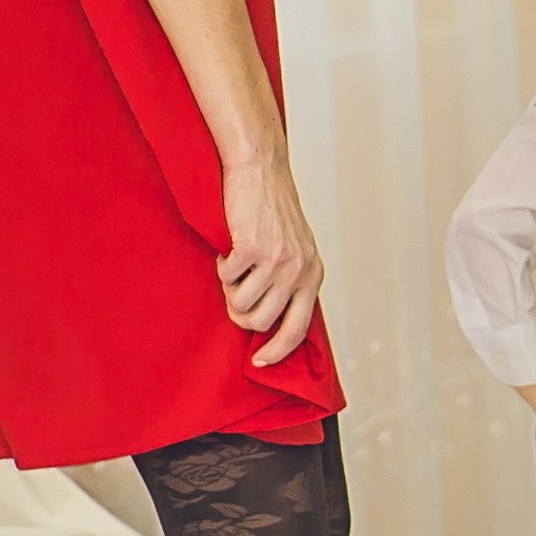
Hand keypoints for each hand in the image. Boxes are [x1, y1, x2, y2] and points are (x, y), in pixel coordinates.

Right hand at [217, 153, 324, 366]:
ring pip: (240, 305)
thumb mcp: (296, 251)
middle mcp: (300, 271)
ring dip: (230, 290)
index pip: (298, 328)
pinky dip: (222, 267)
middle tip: (235, 294)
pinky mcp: (252, 248)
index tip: (260, 363)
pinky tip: (230, 249)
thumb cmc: (274, 212)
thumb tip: (271, 324)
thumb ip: (291, 283)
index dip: (278, 350)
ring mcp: (277, 261)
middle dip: (240, 315)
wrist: (261, 172)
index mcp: (313, 275)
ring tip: (236, 267)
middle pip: (261, 323)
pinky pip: (226, 279)